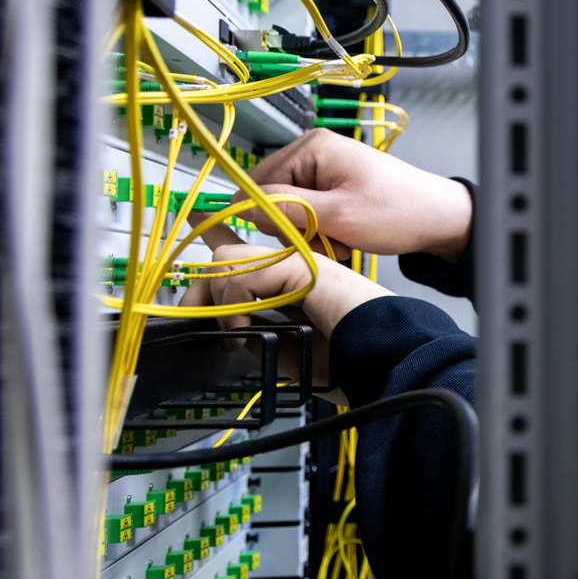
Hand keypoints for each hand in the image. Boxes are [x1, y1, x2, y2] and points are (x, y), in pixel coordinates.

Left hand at [179, 223, 391, 339]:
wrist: (383, 360)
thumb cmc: (348, 358)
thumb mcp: (287, 348)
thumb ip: (259, 330)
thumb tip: (229, 322)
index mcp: (293, 280)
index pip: (246, 248)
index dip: (216, 234)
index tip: (194, 218)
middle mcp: (295, 263)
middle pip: (227, 253)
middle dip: (201, 290)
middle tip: (197, 320)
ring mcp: (300, 260)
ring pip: (229, 260)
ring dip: (221, 303)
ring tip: (238, 332)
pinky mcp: (302, 265)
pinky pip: (243, 274)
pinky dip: (233, 305)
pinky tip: (247, 326)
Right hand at [234, 128, 472, 260]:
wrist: (440, 219)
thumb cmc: (400, 211)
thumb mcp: (337, 215)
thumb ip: (287, 209)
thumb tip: (242, 206)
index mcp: (312, 147)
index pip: (258, 181)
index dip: (268, 215)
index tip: (291, 236)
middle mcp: (315, 152)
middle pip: (274, 198)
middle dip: (297, 228)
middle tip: (327, 239)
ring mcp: (326, 170)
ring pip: (293, 212)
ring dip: (313, 234)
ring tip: (342, 239)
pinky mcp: (336, 188)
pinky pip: (312, 215)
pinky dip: (326, 232)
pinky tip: (347, 238)